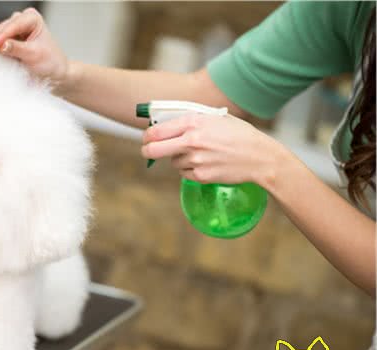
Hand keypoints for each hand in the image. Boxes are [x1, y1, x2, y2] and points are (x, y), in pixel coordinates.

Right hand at [0, 8, 69, 89]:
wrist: (53, 72)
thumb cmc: (50, 61)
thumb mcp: (34, 55)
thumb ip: (17, 49)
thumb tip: (1, 45)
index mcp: (32, 18)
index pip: (13, 25)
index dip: (1, 35)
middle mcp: (21, 21)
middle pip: (2, 29)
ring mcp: (14, 31)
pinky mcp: (9, 41)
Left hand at [141, 113, 286, 186]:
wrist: (260, 157)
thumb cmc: (239, 134)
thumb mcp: (216, 118)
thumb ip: (191, 119)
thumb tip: (166, 123)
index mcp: (194, 122)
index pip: (157, 130)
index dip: (147, 136)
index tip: (146, 138)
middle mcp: (192, 140)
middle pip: (154, 149)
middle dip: (146, 150)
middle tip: (147, 151)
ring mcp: (195, 159)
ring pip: (173, 162)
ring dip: (178, 159)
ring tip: (199, 154)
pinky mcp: (200, 175)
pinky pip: (184, 173)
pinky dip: (189, 169)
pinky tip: (206, 163)